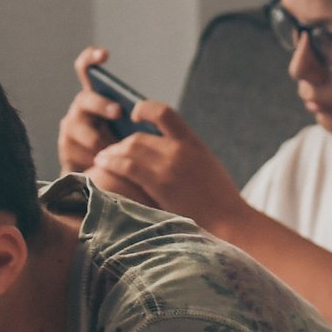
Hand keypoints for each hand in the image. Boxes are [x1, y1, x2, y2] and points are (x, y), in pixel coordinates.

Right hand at [56, 46, 156, 202]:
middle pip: (85, 99)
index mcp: (94, 97)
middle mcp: (79, 109)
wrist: (102, 179)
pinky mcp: (65, 151)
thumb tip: (145, 110)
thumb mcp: (128, 127)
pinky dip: (97, 160)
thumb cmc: (121, 147)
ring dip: (103, 143)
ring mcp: (69, 129)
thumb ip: (130, 116)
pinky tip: (104, 166)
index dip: (91, 59)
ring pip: (85, 132)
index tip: (105, 55)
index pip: (85, 70)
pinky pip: (82, 154)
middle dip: (102, 105)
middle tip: (118, 112)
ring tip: (116, 153)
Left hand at [90, 104, 245, 233]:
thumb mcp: (207, 168)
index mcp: (193, 142)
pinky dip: (111, 163)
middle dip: (121, 143)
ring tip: (101, 158)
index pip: (164, 113)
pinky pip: (127, 167)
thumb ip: (187, 156)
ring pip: (129, 148)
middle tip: (110, 151)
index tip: (135, 116)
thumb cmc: (219, 202)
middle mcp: (180, 149)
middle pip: (140, 136)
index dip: (145, 110)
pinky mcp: (159, 184)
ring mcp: (169, 166)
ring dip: (111, 152)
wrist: (230, 221)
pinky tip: (102, 166)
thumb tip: (166, 153)